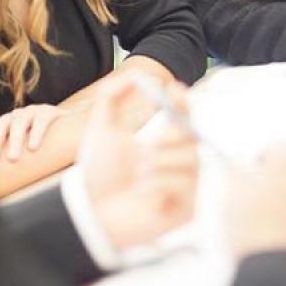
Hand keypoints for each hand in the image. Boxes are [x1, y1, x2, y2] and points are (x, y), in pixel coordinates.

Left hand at [0, 104, 67, 161]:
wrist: (72, 127)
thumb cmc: (43, 144)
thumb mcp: (24, 148)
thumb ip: (10, 157)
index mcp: (8, 123)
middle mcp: (18, 116)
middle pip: (2, 123)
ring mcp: (33, 112)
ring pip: (19, 121)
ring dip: (14, 139)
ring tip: (13, 158)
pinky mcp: (49, 112)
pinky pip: (41, 120)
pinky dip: (36, 133)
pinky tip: (33, 147)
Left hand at [79, 73, 198, 249]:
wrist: (92, 210)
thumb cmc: (99, 173)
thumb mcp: (101, 129)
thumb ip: (111, 98)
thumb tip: (132, 74)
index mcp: (162, 140)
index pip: (182, 115)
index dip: (183, 100)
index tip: (173, 88)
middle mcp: (178, 160)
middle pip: (192, 135)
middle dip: (171, 136)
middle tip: (150, 144)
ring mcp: (185, 184)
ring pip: (187, 160)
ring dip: (156, 165)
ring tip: (137, 176)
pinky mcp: (187, 207)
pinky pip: (182, 186)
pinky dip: (157, 186)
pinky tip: (143, 194)